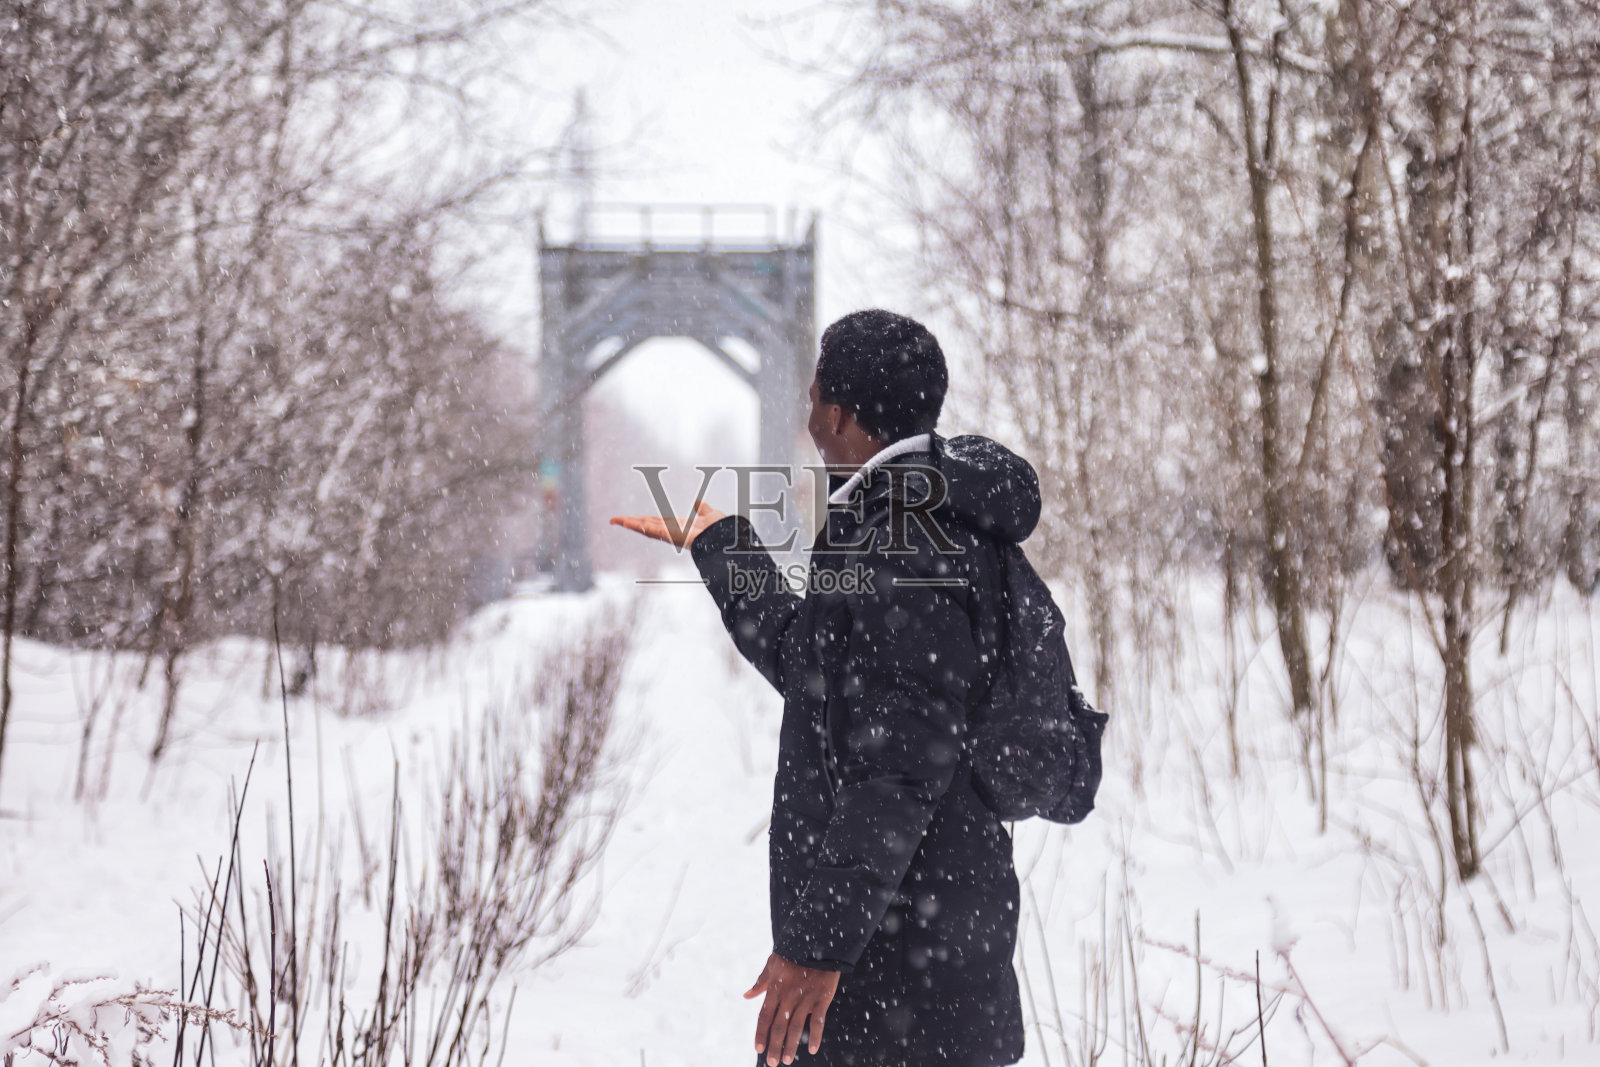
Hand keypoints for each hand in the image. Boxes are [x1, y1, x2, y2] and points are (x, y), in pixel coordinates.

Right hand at [608, 499, 727, 549]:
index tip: (633, 519)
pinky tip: (626, 523)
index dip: (645, 520)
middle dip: (632, 522)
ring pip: (647, 528)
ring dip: (631, 524)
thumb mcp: (710, 514)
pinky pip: (652, 530)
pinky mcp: (672, 536)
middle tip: (616, 520)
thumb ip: (704, 509)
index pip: (659, 522)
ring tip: (615, 520)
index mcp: (681, 527)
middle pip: (648, 525)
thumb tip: (699, 503)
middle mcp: (674, 532)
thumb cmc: (722, 530)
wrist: (729, 537)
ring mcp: (672, 535)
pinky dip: (638, 526)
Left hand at [743, 951, 839, 1064]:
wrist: (818, 942)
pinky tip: (812, 1049)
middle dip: (774, 1045)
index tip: (758, 1048)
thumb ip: (761, 982)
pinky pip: (818, 1020)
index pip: (765, 1015)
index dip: (761, 1033)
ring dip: (791, 1045)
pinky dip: (815, 1036)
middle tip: (772, 1062)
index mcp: (776, 988)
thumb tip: (747, 995)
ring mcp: (806, 998)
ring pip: (796, 1026)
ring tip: (787, 1059)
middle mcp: (789, 995)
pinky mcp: (822, 998)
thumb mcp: (773, 964)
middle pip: (779, 1025)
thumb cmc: (793, 953)